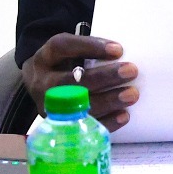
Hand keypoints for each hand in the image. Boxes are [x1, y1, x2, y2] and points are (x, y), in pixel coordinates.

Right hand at [20, 33, 137, 131]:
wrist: (40, 87)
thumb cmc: (64, 64)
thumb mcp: (69, 51)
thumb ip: (91, 50)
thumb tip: (125, 54)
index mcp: (46, 57)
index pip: (63, 47)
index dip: (90, 47)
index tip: (119, 49)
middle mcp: (42, 82)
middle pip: (71, 81)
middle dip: (103, 77)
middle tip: (131, 71)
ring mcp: (48, 106)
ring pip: (76, 106)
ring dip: (108, 100)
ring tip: (132, 94)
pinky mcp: (57, 125)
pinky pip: (81, 126)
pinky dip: (105, 122)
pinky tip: (124, 115)